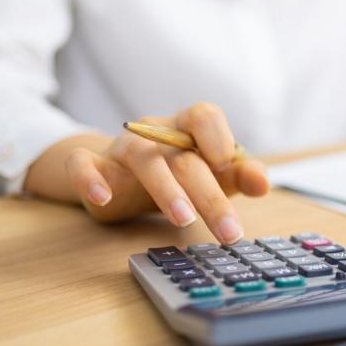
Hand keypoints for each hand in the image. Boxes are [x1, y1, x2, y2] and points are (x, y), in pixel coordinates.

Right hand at [62, 103, 268, 242]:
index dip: (218, 137)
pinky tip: (103, 199)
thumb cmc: (176, 173)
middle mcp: (155, 132)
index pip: (204, 115)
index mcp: (186, 127)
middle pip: (183, 156)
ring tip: (183, 219)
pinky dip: (90, 179)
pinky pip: (82, 165)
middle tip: (228, 230)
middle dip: (209, 195)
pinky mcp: (92, 165)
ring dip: (165, 189)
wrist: (120, 178)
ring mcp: (122, 147)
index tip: (227, 166)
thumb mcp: (212, 175)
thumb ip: (239, 175)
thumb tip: (262, 182)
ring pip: (142, 159)